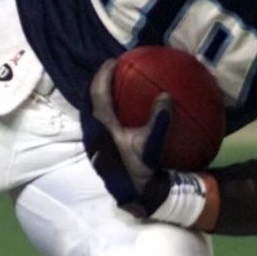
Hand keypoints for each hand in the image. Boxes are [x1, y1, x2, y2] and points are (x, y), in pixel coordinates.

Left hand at [82, 59, 173, 215]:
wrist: (134, 194)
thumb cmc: (141, 168)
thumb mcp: (151, 143)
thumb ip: (158, 119)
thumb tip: (165, 95)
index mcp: (101, 124)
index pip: (98, 92)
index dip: (103, 74)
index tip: (112, 61)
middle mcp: (92, 129)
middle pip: (90, 97)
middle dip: (99, 81)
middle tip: (111, 69)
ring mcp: (92, 138)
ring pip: (91, 109)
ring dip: (99, 94)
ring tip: (112, 84)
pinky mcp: (97, 146)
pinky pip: (96, 118)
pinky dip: (103, 107)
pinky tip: (117, 109)